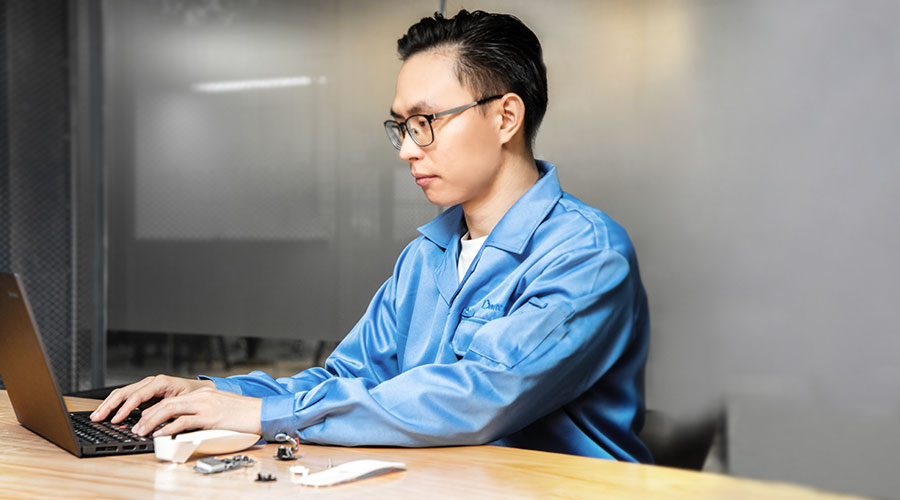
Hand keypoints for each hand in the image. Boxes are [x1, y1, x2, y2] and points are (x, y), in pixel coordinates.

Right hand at [90, 374, 214, 423]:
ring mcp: (145, 386)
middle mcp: (150, 382)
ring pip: (121, 393)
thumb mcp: (182, 403)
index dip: (125, 409)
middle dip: (109, 405)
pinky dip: (114, 404)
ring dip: (108, 404)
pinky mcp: (144, 393)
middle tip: (97, 417)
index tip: (116, 419)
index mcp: (160, 382)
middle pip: (124, 392)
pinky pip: (125, 397)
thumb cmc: (193, 396)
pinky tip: (106, 413)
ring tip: (96, 416)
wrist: (199, 391)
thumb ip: (164, 410)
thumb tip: (146, 420)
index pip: (137, 395)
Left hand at [132, 388, 262, 436]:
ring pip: (170, 409)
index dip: (153, 409)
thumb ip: (203, 412)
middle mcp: (202, 396)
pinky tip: (160, 434)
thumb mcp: (220, 408)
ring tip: (142, 431)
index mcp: (203, 394)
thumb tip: (184, 424)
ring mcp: (205, 405)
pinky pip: (184, 421)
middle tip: (136, 427)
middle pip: (166, 402)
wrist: (262, 411)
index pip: (172, 399)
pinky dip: (168, 428)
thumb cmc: (244, 413)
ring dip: (152, 421)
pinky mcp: (210, 417)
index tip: (142, 419)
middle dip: (147, 415)